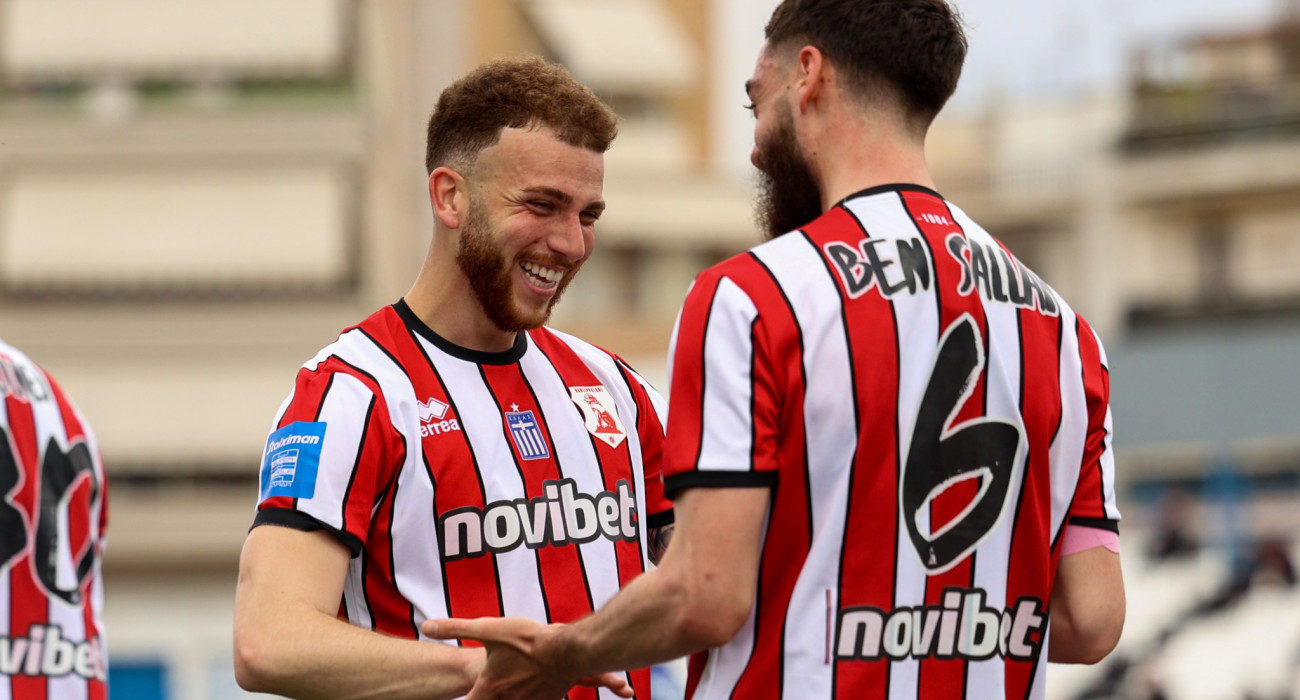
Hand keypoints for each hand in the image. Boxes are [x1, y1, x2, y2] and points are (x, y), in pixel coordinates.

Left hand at [423, 617, 632, 699]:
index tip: (461, 698)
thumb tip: (426, 626)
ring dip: (509, 694)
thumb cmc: (529, 640)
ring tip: (511, 681)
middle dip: (488, 694)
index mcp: (491, 686)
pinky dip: (529, 694)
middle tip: (489, 685)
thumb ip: (456, 628)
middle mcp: (508, 699)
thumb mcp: (489, 629)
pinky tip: (531, 682)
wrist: (568, 651)